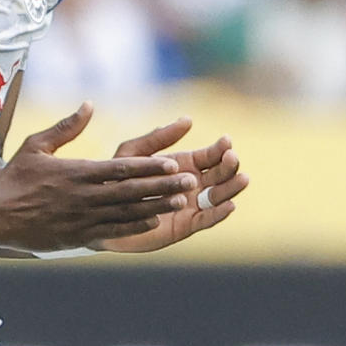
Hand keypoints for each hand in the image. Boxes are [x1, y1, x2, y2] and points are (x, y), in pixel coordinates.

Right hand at [0, 103, 193, 251]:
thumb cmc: (13, 178)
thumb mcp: (36, 145)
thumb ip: (66, 127)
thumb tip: (89, 105)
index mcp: (75, 173)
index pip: (120, 169)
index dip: (148, 167)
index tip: (171, 163)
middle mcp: (83, 197)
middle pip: (131, 191)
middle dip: (162, 186)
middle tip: (189, 182)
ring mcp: (81, 219)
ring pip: (127, 213)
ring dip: (156, 207)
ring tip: (181, 202)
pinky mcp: (77, 238)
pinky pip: (112, 233)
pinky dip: (135, 228)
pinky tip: (154, 223)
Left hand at [92, 119, 246, 253]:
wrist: (102, 213)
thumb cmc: (116, 179)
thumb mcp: (133, 153)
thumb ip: (158, 137)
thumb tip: (188, 119)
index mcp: (185, 164)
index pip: (211, 155)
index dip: (221, 148)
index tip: (226, 142)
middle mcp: (193, 185)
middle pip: (221, 174)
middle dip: (229, 165)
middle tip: (232, 158)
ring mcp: (192, 206)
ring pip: (219, 196)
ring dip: (232, 187)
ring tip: (242, 179)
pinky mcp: (186, 226)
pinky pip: (207, 219)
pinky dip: (220, 213)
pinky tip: (230, 205)